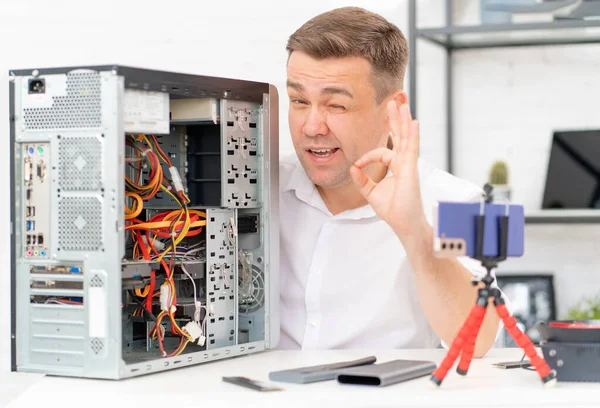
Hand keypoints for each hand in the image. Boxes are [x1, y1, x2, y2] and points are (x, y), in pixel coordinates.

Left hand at [349, 101, 426, 239]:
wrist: (403, 223)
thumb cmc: (393, 210)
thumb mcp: (371, 193)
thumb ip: (361, 180)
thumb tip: (352, 167)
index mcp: (397, 168)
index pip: (382, 153)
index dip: (367, 156)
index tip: (357, 165)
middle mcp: (404, 163)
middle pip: (400, 136)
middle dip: (395, 120)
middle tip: (393, 103)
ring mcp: (409, 165)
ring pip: (406, 138)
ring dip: (403, 120)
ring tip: (401, 104)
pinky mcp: (411, 169)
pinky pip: (412, 149)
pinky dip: (412, 135)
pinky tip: (414, 122)